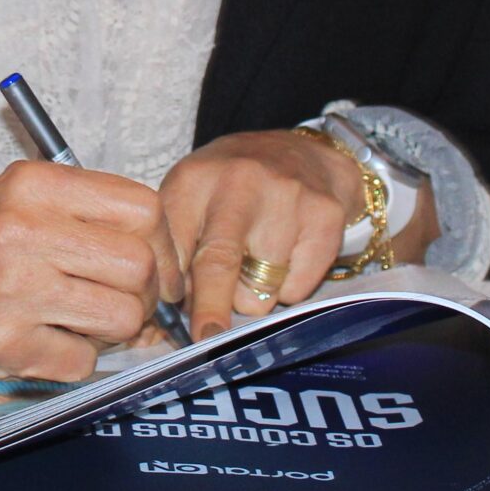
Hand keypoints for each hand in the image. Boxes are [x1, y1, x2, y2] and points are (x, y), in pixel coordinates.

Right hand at [0, 160, 186, 380]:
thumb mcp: (17, 195)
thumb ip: (83, 210)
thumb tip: (160, 252)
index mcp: (35, 185)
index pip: (142, 209)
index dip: (160, 243)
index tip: (151, 262)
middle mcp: (24, 231)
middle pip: (139, 267)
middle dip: (143, 292)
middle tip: (120, 299)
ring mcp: (13, 289)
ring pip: (120, 318)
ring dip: (111, 329)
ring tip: (79, 318)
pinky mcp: (4, 342)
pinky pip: (81, 362)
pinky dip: (72, 358)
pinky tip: (44, 339)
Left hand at [158, 129, 363, 339]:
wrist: (304, 153)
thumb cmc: (233, 187)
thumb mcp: (192, 197)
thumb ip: (175, 246)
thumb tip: (165, 313)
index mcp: (194, 178)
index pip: (174, 244)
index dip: (168, 286)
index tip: (164, 315)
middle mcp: (240, 182)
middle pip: (219, 262)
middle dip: (209, 307)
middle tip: (206, 337)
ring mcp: (287, 197)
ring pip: (261, 287)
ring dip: (252, 295)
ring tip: (255, 263)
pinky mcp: (325, 216)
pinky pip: (297, 288)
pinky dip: (288, 288)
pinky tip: (287, 257)